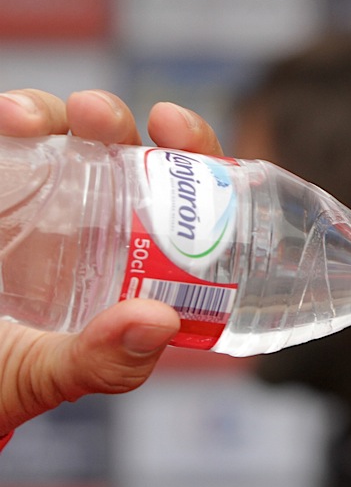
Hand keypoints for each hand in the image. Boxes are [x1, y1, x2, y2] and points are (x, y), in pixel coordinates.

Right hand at [0, 89, 224, 437]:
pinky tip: (11, 119)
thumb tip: (162, 321)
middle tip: (101, 116)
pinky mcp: (4, 186)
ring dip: (57, 112)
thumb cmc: (0, 373)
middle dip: (121, 123)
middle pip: (125, 153)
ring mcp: (42, 203)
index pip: (183, 200)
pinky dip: (18, 116)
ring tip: (31, 118)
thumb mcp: (48, 374)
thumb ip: (102, 361)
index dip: (196, 156)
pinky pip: (14, 139)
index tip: (179, 131)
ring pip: (65, 136)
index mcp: (132, 263)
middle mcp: (93, 223)